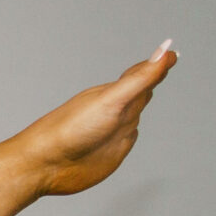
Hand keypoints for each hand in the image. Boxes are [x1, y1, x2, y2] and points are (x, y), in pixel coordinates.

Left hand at [15, 43, 175, 196]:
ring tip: (147, 92)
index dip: (158, 64)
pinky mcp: (110, 154)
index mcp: (113, 94)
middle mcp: (115, 111)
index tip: (171, 53)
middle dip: (152, 79)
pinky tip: (129, 132)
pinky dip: (132, 134)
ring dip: (141, 104)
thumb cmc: (72, 129)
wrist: (44, 165)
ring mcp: (112, 133)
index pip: (141, 74)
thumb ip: (140, 78)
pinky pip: (127, 140)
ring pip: (134, 115)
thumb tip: (165, 51)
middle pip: (140, 91)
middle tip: (165, 64)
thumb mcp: (112, 99)